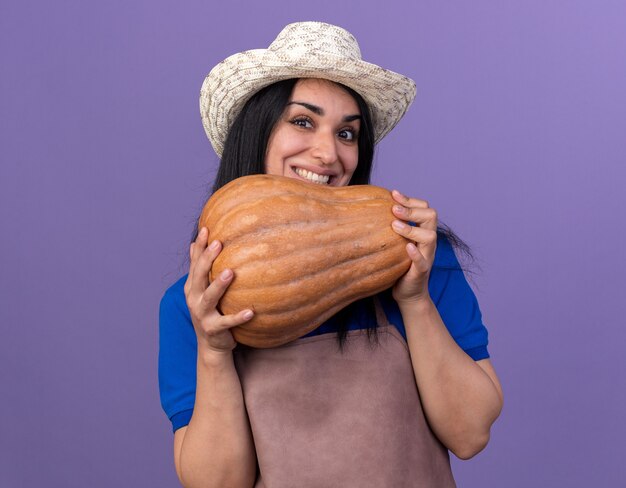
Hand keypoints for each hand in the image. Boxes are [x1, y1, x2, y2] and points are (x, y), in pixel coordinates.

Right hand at [183, 227, 253, 353]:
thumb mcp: (201, 290)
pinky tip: (251, 311)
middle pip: (199, 276)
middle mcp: (194, 299)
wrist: (211, 345)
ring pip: (210, 297)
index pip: (194, 263)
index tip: (206, 230)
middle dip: (207, 259)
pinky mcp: (213, 329)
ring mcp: (202, 315)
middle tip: (218, 243)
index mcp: (192, 287)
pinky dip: (238, 317)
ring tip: (231, 272)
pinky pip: (227, 322)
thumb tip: (192, 243)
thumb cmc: (210, 312)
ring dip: (219, 284)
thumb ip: (198, 269)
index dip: (199, 247)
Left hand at [390, 190, 437, 304]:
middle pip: (431, 216)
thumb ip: (392, 227)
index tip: (393, 194)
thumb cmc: (398, 265)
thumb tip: (371, 207)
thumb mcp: (395, 243)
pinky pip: (423, 261)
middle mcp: (427, 242)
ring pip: (429, 237)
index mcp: (422, 232)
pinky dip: (416, 254)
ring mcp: (427, 256)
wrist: (408, 293)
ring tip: (395, 225)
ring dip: (412, 229)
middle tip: (393, 209)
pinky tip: (407, 247)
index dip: (410, 200)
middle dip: (412, 210)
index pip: (424, 208)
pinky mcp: (421, 272)